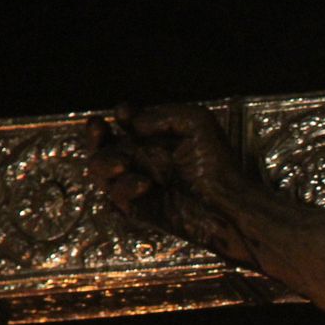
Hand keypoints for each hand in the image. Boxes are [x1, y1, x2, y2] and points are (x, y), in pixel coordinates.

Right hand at [85, 104, 260, 260]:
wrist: (228, 205)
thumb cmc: (219, 164)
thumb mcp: (198, 123)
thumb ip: (165, 115)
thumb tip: (133, 124)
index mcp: (155, 138)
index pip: (125, 122)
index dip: (120, 115)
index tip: (125, 114)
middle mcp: (144, 160)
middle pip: (102, 146)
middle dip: (95, 137)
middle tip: (100, 130)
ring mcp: (140, 185)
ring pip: (101, 172)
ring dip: (105, 164)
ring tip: (124, 164)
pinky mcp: (141, 210)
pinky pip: (116, 200)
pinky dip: (123, 191)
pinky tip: (144, 185)